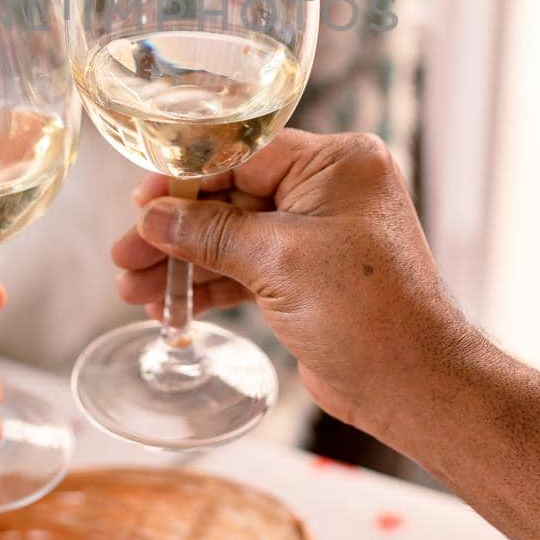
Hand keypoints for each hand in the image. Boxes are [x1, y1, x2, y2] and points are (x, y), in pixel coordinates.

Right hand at [112, 130, 472, 440]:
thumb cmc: (366, 313)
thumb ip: (210, 233)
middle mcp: (330, 189)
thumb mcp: (279, 262)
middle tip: (124, 254)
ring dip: (184, 263)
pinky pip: (247, 267)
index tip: (140, 201)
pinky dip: (210, 285)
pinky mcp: (308, 275)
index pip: (242, 152)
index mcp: (337, 163)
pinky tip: (168, 305)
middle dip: (175, 229)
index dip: (184, 178)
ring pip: (233, 236)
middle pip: (231, 196)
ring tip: (133, 289)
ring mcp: (319, 233)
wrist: (415, 387)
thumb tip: (152, 218)